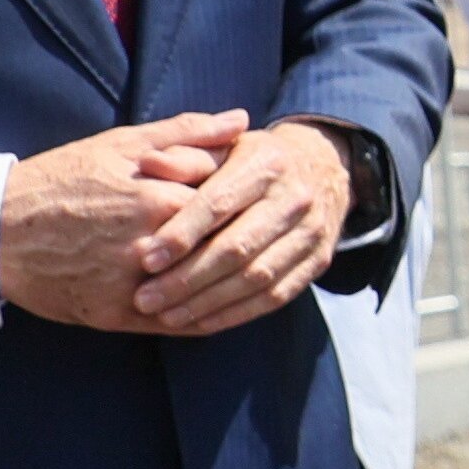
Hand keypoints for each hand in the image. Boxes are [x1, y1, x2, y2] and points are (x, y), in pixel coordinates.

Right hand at [0, 112, 237, 331]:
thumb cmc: (61, 181)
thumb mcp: (121, 145)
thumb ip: (187, 132)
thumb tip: (242, 120)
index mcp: (161, 198)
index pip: (232, 201)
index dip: (247, 197)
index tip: (256, 195)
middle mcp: (154, 244)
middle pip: (225, 246)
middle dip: (246, 240)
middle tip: (262, 234)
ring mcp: (137, 284)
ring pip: (208, 288)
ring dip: (233, 283)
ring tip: (248, 270)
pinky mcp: (121, 316)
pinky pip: (180, 323)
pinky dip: (206, 316)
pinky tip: (221, 305)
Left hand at [127, 119, 358, 334]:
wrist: (323, 169)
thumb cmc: (255, 160)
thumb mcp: (224, 146)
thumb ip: (186, 156)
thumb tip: (148, 163)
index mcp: (267, 163)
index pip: (220, 204)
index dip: (182, 234)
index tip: (146, 259)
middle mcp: (295, 198)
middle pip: (237, 248)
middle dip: (187, 278)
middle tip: (145, 299)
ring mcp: (311, 233)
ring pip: (255, 278)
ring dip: (207, 303)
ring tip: (166, 316)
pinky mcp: (318, 262)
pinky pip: (274, 296)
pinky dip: (234, 313)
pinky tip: (200, 322)